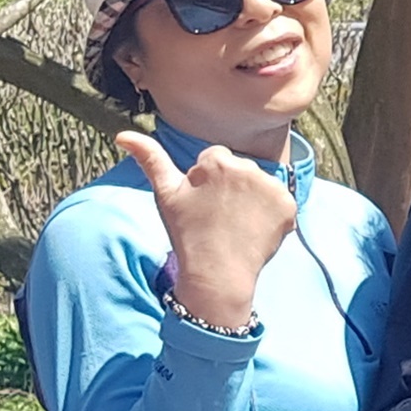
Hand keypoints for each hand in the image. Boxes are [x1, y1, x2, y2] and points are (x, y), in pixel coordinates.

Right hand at [116, 131, 295, 330]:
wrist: (216, 275)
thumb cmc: (188, 234)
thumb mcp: (166, 194)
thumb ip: (150, 159)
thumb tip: (122, 135)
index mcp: (217, 160)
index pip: (216, 159)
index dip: (208, 183)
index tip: (204, 205)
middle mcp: (247, 167)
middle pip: (240, 170)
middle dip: (231, 188)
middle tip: (219, 217)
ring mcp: (270, 187)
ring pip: (260, 185)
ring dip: (252, 200)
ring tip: (236, 225)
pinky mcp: (288, 206)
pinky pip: (280, 203)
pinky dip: (272, 216)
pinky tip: (254, 230)